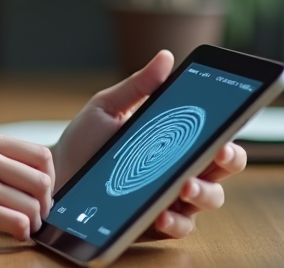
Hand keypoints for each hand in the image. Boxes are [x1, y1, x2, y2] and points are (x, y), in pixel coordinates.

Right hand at [0, 130, 55, 241]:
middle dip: (45, 204)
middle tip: (34, 215)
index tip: (39, 195)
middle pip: (43, 180)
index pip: (41, 155)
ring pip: (33, 205)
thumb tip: (30, 178)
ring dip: (33, 222)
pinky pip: (16, 222)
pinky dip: (22, 233)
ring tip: (22, 227)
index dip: (49, 179)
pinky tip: (13, 234)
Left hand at [51, 50, 247, 239]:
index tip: (228, 124)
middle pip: (222, 167)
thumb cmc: (85, 140)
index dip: (229, 129)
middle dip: (229, 160)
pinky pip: (179, 227)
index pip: (213, 134)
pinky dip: (176, 221)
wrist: (54, 176)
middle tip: (218, 152)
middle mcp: (180, 169)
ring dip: (204, 192)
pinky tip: (163, 212)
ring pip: (208, 199)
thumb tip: (166, 57)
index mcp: (174, 140)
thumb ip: (138, 86)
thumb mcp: (107, 107)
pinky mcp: (155, 223)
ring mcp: (171, 198)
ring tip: (185, 185)